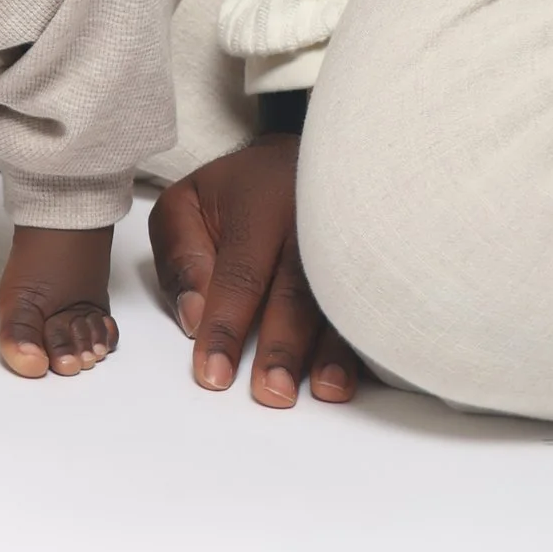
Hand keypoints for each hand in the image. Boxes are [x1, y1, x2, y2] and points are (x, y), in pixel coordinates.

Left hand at [148, 138, 361, 404]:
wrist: (312, 159)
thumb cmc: (243, 192)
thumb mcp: (189, 202)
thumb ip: (180, 255)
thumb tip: (193, 316)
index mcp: (258, 206)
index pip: (240, 274)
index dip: (226, 326)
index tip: (214, 374)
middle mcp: (309, 222)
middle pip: (296, 291)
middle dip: (283, 346)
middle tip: (271, 392)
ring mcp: (348, 241)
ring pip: (340, 298)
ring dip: (333, 350)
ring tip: (324, 390)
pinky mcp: (372, 261)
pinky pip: (371, 302)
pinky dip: (366, 341)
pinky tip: (360, 372)